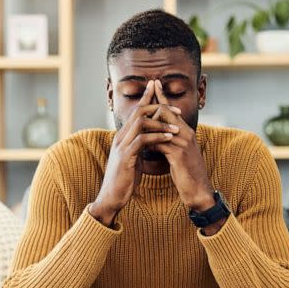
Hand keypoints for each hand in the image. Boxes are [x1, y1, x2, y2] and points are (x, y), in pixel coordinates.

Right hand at [90, 80, 181, 225]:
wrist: (111, 197)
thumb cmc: (124, 180)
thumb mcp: (132, 159)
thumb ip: (138, 147)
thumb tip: (149, 140)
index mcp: (123, 137)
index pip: (135, 112)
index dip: (147, 98)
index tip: (159, 90)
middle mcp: (120, 137)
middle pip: (138, 111)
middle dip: (158, 106)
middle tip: (176, 109)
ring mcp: (122, 146)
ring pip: (140, 123)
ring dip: (161, 123)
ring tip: (176, 127)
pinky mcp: (126, 157)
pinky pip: (142, 140)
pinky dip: (157, 137)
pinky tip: (169, 138)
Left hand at [147, 80, 215, 212]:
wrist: (199, 191)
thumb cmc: (187, 173)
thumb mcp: (178, 155)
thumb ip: (169, 143)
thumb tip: (155, 137)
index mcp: (186, 132)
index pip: (172, 110)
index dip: (162, 96)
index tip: (154, 84)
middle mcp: (187, 134)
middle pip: (167, 111)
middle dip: (153, 105)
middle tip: (144, 97)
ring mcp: (184, 143)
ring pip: (162, 125)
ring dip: (148, 124)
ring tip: (137, 122)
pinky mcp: (179, 155)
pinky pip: (161, 143)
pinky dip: (150, 143)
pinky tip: (143, 145)